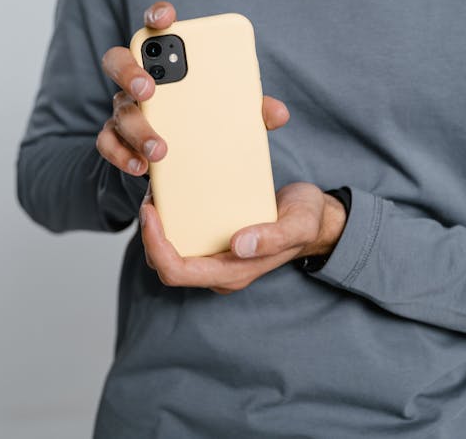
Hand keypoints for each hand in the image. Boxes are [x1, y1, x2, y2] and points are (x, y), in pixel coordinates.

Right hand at [97, 0, 289, 175]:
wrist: (186, 160)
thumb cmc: (208, 122)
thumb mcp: (233, 114)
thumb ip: (251, 110)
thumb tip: (277, 113)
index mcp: (168, 63)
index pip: (156, 28)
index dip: (157, 16)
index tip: (166, 18)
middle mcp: (139, 81)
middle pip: (119, 62)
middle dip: (132, 71)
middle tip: (150, 88)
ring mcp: (125, 109)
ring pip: (119, 110)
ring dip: (138, 128)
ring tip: (160, 149)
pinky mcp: (117, 139)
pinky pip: (108, 143)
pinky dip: (123, 155)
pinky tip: (142, 168)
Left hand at [140, 181, 347, 293]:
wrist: (317, 219)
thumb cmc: (306, 220)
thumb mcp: (298, 224)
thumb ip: (274, 237)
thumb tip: (239, 245)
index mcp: (234, 273)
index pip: (177, 271)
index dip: (155, 245)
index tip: (151, 211)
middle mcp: (219, 270)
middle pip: (166, 265)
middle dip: (149, 235)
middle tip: (150, 197)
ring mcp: (216, 259)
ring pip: (170, 253)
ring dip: (155, 228)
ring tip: (157, 192)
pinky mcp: (216, 244)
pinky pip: (182, 239)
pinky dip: (170, 220)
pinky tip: (172, 193)